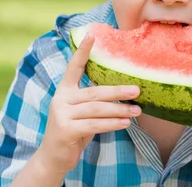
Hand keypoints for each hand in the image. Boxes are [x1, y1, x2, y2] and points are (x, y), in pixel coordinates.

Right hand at [37, 33, 141, 174]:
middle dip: (118, 91)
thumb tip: (124, 90)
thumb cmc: (73, 130)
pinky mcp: (66, 130)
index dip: (82, 51)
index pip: (74, 67)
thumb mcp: (81, 112)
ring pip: (97, 109)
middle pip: (94, 92)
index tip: (91, 34)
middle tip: (137, 90)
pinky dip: (112, 124)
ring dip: (119, 110)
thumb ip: (93, 100)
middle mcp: (61, 99)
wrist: (53, 157)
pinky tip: (125, 123)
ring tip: (137, 111)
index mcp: (64, 90)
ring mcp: (61, 114)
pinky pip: (94, 125)